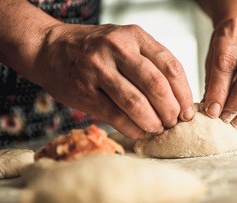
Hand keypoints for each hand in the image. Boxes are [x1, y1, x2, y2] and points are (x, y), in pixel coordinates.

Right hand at [31, 23, 193, 138]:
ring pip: (136, 103)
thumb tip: (178, 99)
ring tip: (159, 129)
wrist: (49, 49)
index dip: (184, 93)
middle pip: (156, 85)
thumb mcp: (125, 43)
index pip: (170, 66)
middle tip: (174, 123)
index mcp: (134, 36)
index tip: (188, 111)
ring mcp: (97, 69)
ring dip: (153, 122)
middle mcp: (117, 48)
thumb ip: (150, 63)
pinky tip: (141, 133)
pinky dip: (133, 128)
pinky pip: (116, 116)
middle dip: (171, 110)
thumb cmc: (95, 50)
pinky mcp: (83, 90)